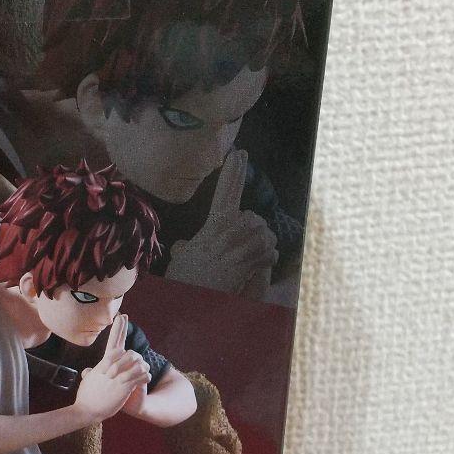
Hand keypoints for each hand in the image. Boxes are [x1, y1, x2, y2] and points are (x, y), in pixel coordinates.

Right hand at [74, 314, 150, 422]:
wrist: (87, 409)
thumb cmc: (86, 395)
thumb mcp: (88, 381)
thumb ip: (90, 373)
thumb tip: (88, 371)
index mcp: (104, 362)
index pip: (112, 341)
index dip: (118, 328)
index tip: (122, 316)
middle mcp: (111, 366)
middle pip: (128, 351)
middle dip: (135, 356)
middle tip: (136, 360)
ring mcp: (118, 376)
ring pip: (137, 362)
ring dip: (143, 367)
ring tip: (143, 372)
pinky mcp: (124, 386)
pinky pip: (141, 376)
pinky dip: (145, 377)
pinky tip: (145, 380)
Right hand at [164, 150, 277, 297]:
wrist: (194, 299)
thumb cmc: (187, 279)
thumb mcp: (182, 258)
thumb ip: (186, 247)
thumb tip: (182, 247)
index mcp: (214, 224)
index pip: (226, 190)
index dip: (234, 170)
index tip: (240, 153)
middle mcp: (230, 230)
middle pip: (255, 217)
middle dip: (253, 231)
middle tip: (240, 249)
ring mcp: (243, 245)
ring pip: (266, 235)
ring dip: (261, 247)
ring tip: (246, 260)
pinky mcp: (254, 261)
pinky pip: (271, 254)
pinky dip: (267, 261)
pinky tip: (254, 269)